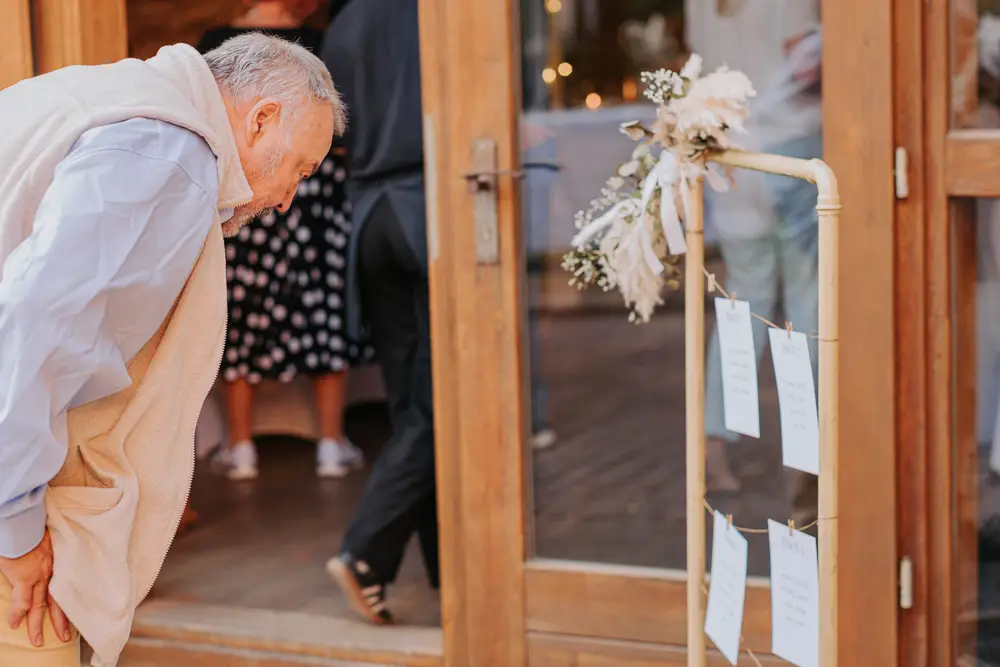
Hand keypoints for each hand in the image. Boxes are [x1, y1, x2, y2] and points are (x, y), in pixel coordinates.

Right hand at [0, 531, 69, 645]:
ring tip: (38, 641)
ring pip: (40, 606)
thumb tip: (54, 547)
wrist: (27, 520)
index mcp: (60, 561)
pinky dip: (17, 614)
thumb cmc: (38, 524)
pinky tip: (14, 625)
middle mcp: (52, 571)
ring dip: (38, 625)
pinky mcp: (24, 577)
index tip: (77, 611)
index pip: (67, 585)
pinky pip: (21, 602)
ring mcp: (39, 576)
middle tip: (66, 637)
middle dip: (62, 621)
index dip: (70, 600)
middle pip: (58, 601)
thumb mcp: (54, 536)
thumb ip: (55, 546)